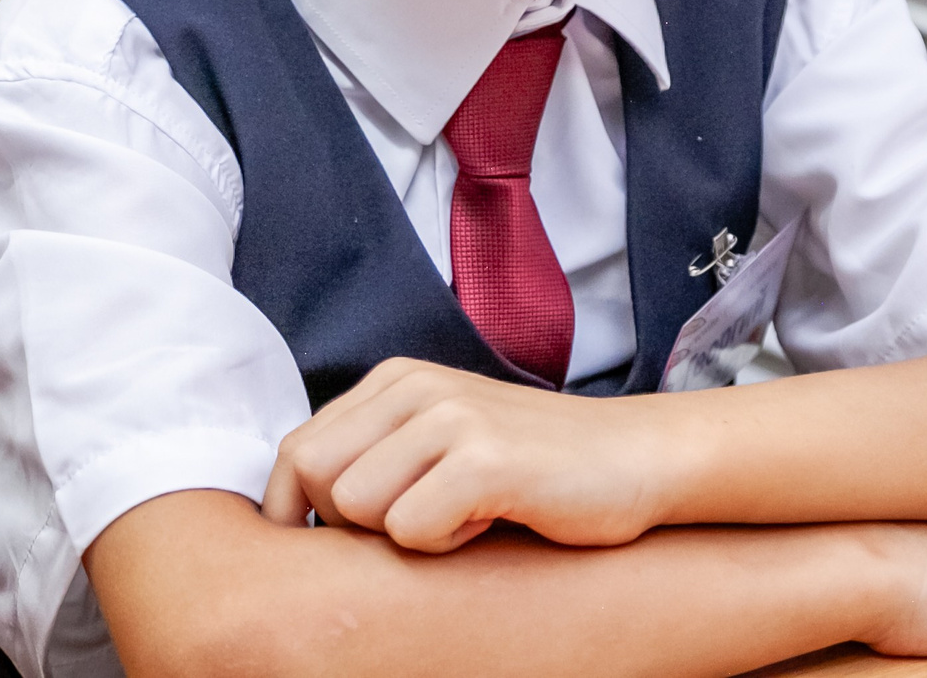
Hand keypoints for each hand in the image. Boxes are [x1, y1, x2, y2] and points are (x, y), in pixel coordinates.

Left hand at [262, 357, 690, 551]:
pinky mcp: (484, 458)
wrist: (637, 457)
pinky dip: (444, 545)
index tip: (329, 546)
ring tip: (463, 516)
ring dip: (403, 534)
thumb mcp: (440, 444)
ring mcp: (450, 417)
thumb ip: (374, 458)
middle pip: (311, 478)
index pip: (294, 451)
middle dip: (350, 524)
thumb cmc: (534, 468)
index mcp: (394, 381)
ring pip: (354, 507)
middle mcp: (414, 386)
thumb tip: (289, 514)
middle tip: (419, 521)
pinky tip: (489, 521)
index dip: (295, 509)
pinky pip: (410, 530)